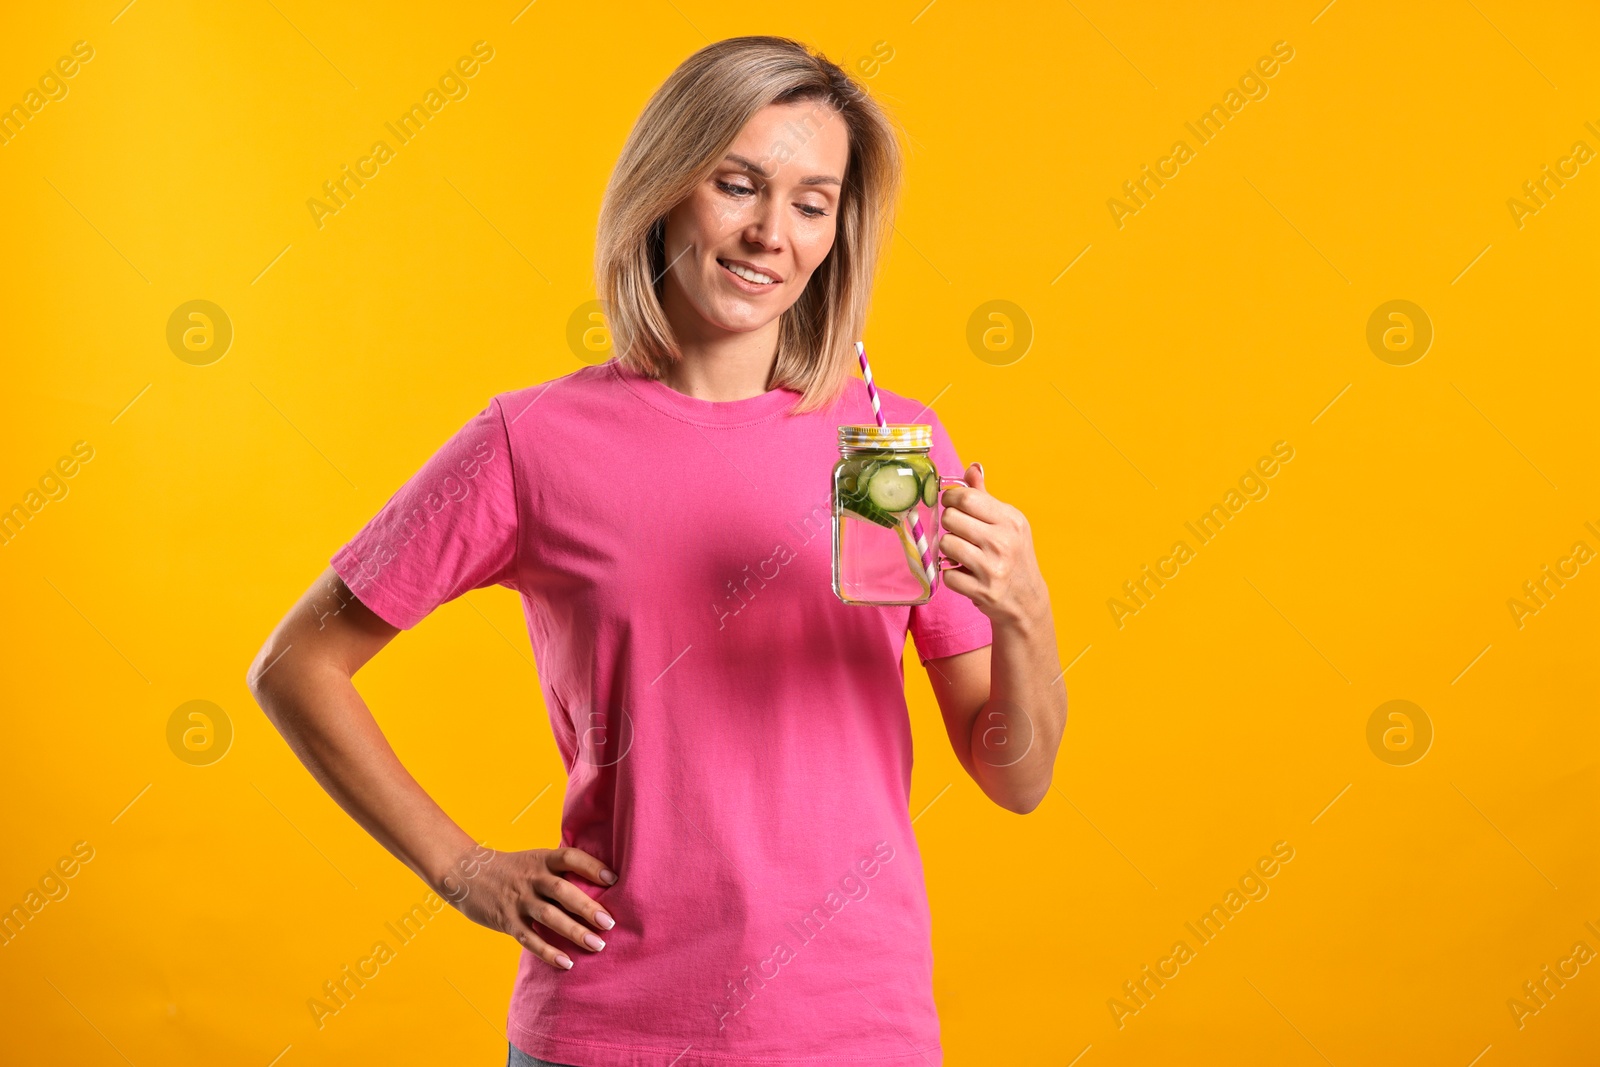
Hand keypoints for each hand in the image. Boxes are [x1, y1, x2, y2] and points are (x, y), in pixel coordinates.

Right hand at [449, 845, 617, 969]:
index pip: (570, 857)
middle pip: (562, 890)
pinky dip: (548, 952)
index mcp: (542, 859)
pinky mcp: (507, 921)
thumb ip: (561, 871)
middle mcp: (531, 878)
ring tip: (596, 945)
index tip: (613, 879)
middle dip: (587, 907)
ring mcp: (518, 900)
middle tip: (610, 923)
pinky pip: (530, 939)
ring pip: (548, 916)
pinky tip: (566, 963)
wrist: (468, 876)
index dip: (592, 866)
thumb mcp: (536, 861)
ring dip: (574, 932)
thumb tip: (603, 884)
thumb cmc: (514, 870)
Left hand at [937, 462, 1048, 625]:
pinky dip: (951, 574)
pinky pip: (947, 574)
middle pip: (951, 518)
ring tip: (961, 554)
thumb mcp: (1008, 523)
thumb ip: (985, 496)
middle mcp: (1004, 542)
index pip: (967, 498)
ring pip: (946, 544)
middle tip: (958, 532)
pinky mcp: (982, 591)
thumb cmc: (1014, 556)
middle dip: (949, 524)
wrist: (1027, 600)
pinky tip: (964, 574)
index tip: (951, 504)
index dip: (950, 499)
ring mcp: (993, 568)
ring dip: (948, 550)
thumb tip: (973, 467)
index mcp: (1011, 520)